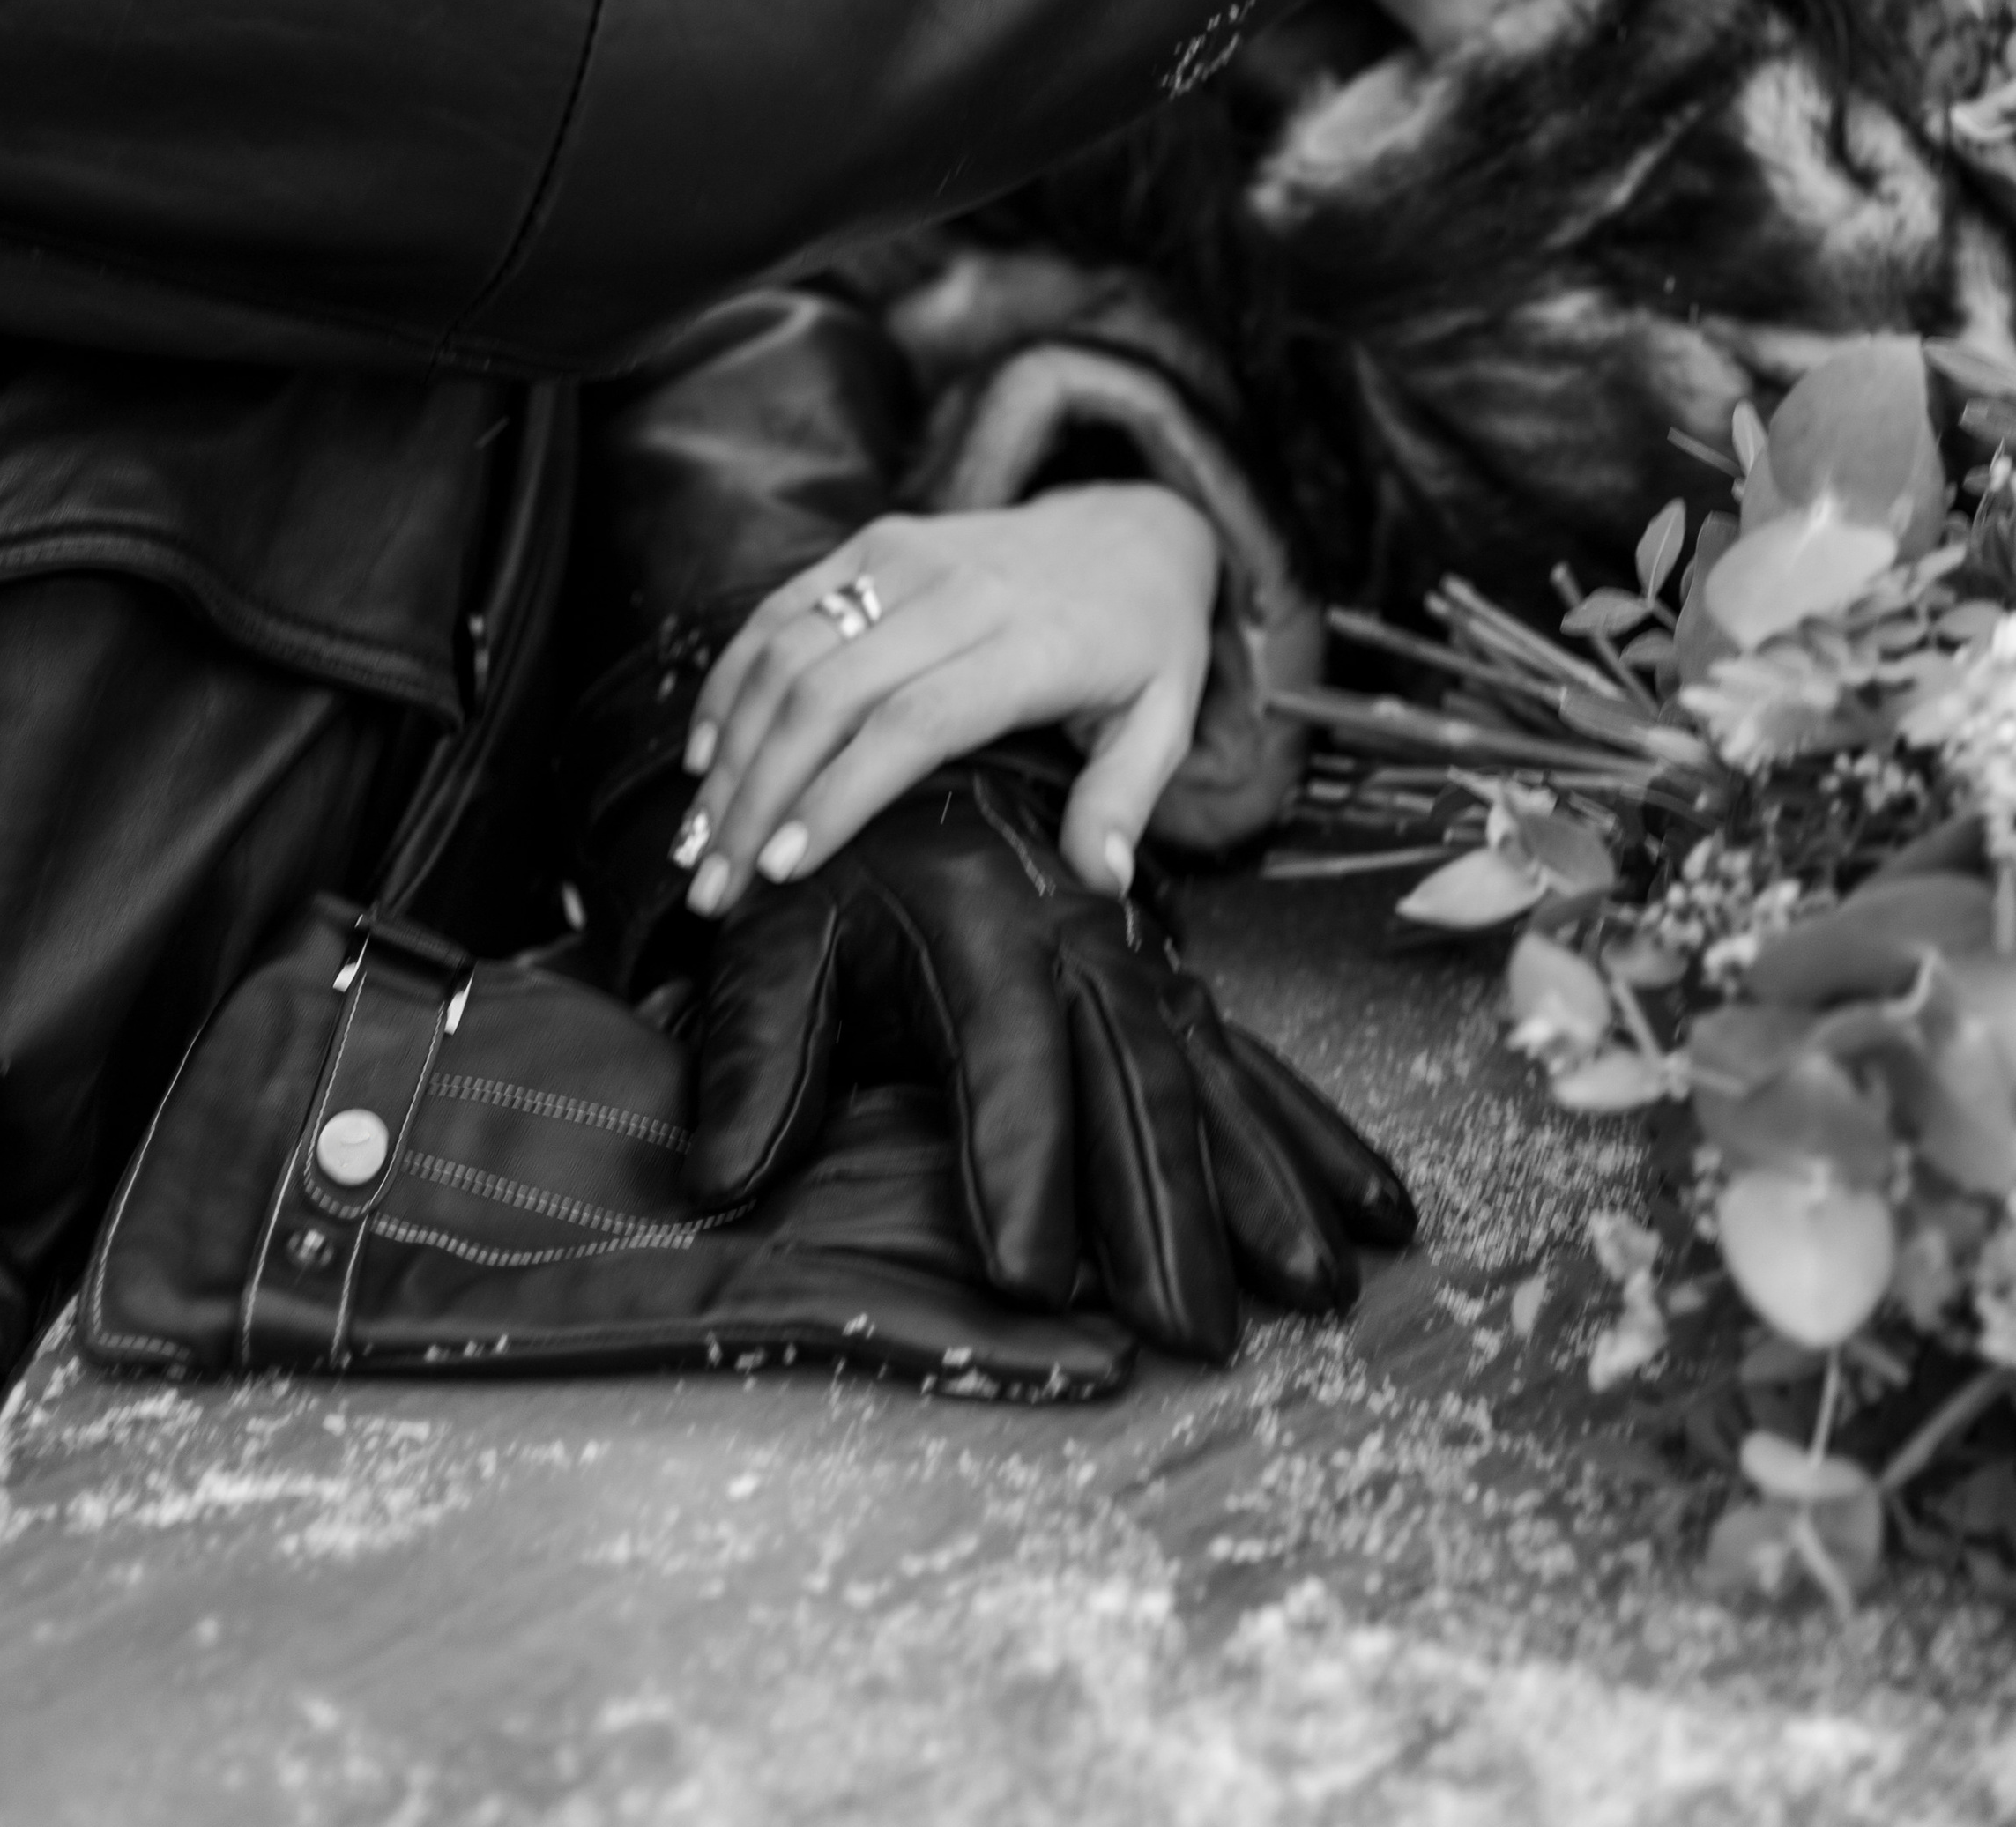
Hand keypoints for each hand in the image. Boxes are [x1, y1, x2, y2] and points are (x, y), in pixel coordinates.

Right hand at [674, 488, 1219, 913]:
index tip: (782, 868)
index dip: (840, 794)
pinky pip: (780, 609)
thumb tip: (1098, 879)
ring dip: (728, 749)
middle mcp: (958, 593)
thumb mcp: (1164, 721)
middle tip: (714, 886)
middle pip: (829, 695)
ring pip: (789, 653)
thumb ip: (1125, 797)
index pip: (915, 722)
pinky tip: (703, 755)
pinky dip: (731, 681)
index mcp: (1030, 645)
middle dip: (758, 795)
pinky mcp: (874, 541)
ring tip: (695, 841)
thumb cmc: (1143, 645)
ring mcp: (906, 557)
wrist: (1134, 526)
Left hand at [684, 763, 1418, 1356]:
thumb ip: (752, 1058)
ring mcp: (1136, 965)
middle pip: (1131, 1087)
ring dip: (1260, 1188)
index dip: (1019, 1172)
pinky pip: (1251, 1063)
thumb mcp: (773, 944)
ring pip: (1206, 1082)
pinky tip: (1377, 1210)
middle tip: (1195, 1336)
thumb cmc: (839, 870)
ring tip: (1320, 1293)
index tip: (1030, 1281)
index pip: (1005, 1070)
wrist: (924, 754)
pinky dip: (1313, 1136)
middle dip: (1164, 1215)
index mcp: (982, 936)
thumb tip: (714, 1185)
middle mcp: (1078, 950)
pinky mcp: (1168, 984)